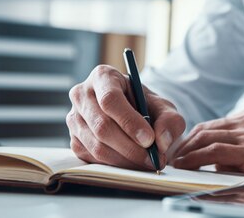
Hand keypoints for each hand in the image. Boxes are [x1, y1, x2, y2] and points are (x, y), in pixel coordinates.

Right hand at [67, 65, 185, 169]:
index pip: (110, 100)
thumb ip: (170, 120)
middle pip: (102, 126)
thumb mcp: (164, 107)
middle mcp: (82, 95)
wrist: (134, 115)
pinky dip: (115, 166)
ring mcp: (74, 119)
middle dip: (131, 147)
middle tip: (153, 159)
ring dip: (125, 160)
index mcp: (103, 76)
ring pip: (97, 146)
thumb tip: (161, 141)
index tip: (149, 139)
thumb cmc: (146, 106)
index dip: (129, 121)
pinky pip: (92, 159)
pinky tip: (132, 163)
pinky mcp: (74, 141)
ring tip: (147, 163)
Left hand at [173, 105, 243, 178]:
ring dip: (185, 151)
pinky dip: (193, 158)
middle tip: (171, 157)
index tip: (185, 149)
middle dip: (185, 143)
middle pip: (206, 128)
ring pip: (204, 137)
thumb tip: (229, 160)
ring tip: (172, 164)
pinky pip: (213, 151)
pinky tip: (184, 167)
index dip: (197, 137)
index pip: (217, 124)